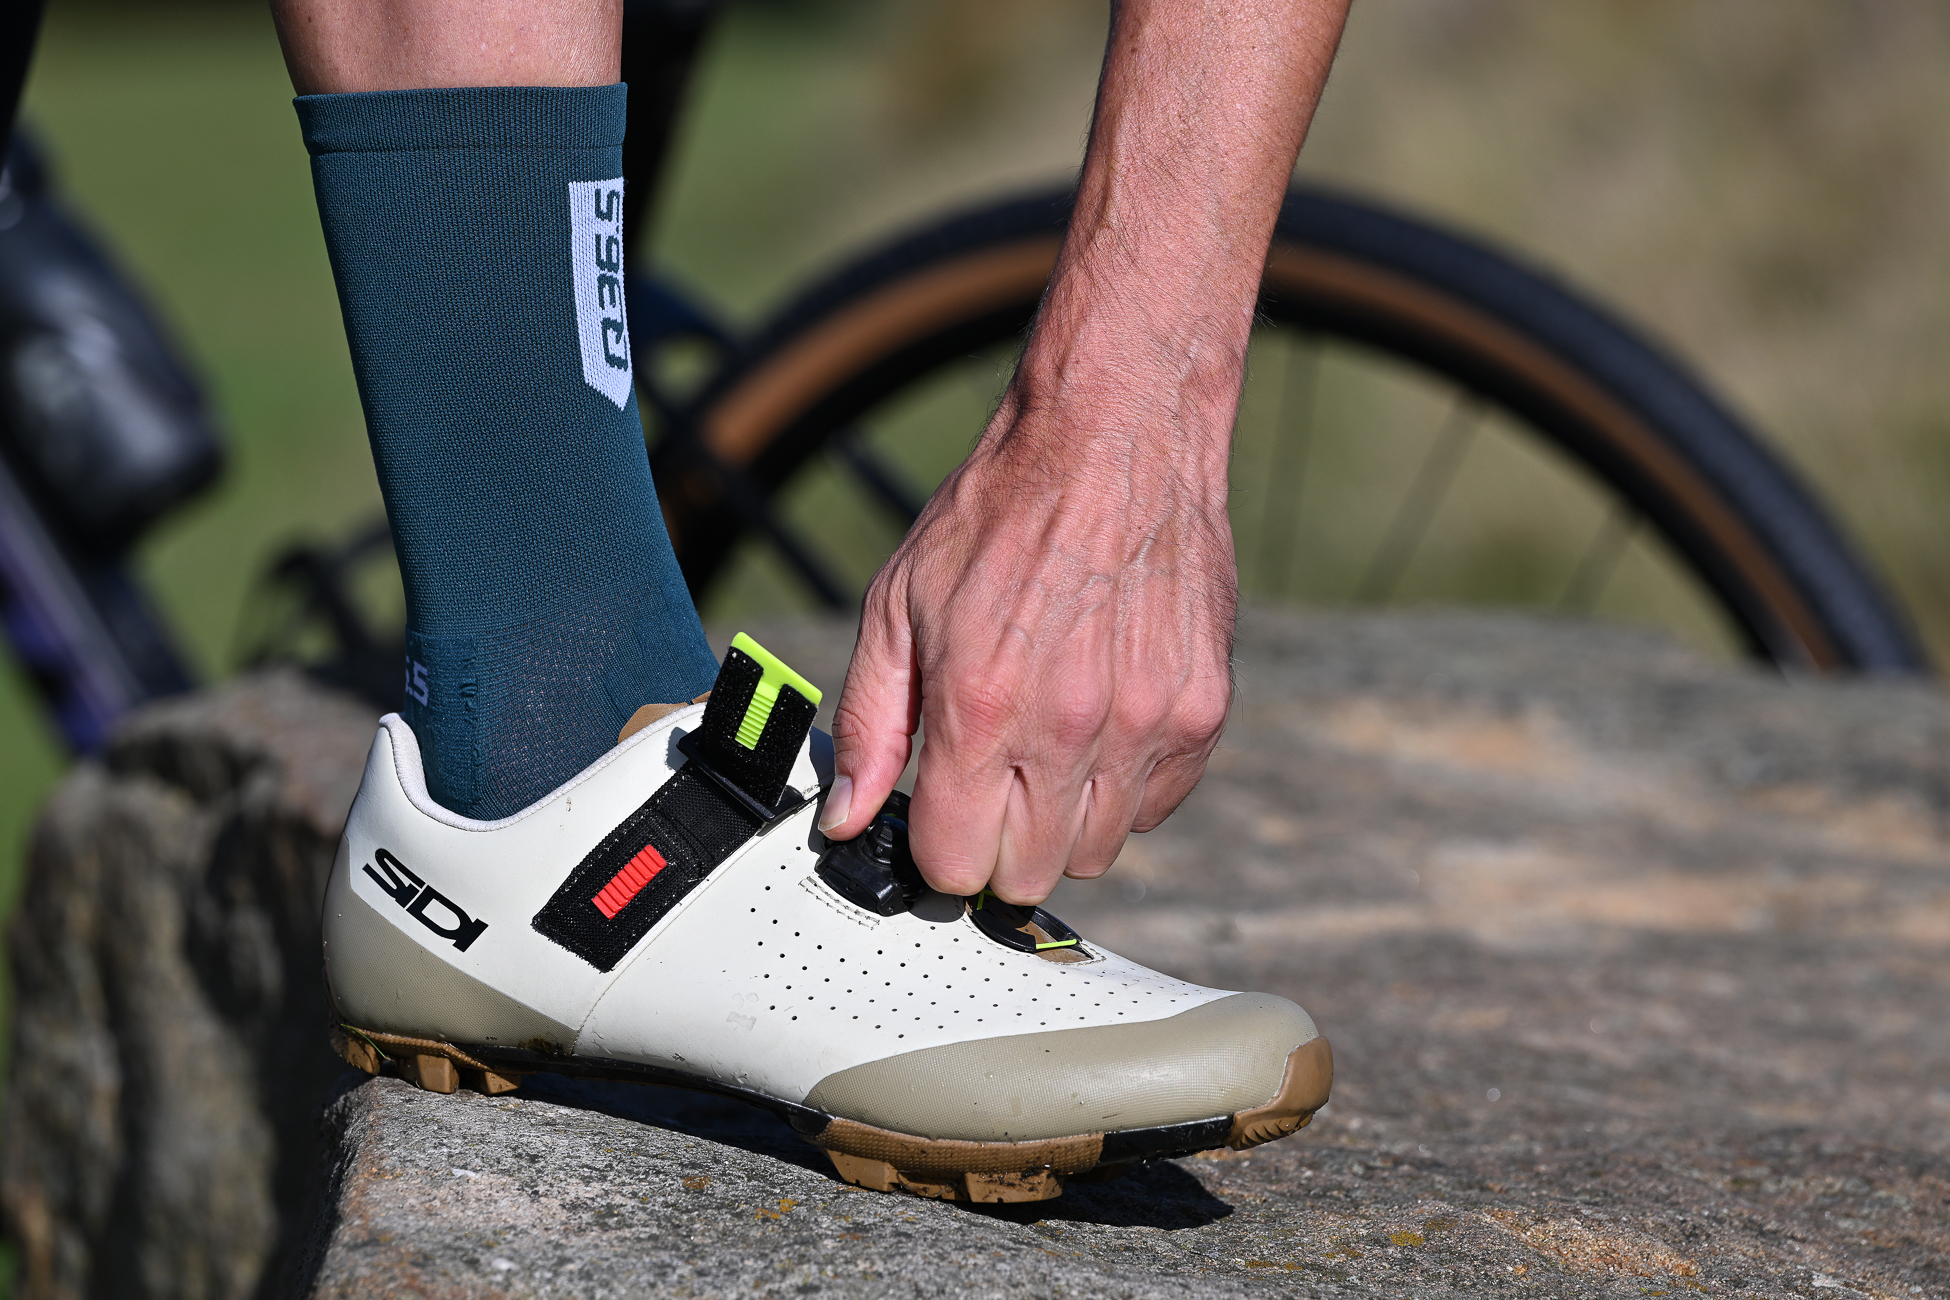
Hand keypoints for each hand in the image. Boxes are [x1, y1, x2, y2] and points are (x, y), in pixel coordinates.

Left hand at [818, 374, 1236, 904]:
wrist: (1117, 436)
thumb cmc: (1002, 512)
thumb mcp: (898, 604)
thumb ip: (870, 723)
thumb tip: (846, 816)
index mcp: (983, 705)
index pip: (955, 863)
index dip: (935, 848)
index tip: (936, 814)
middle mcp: (1069, 727)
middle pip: (1027, 875)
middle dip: (995, 845)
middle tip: (988, 784)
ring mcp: (1147, 726)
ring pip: (1097, 852)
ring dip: (1061, 820)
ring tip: (1045, 746)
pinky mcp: (1202, 713)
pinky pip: (1156, 807)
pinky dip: (1124, 787)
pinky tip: (1098, 724)